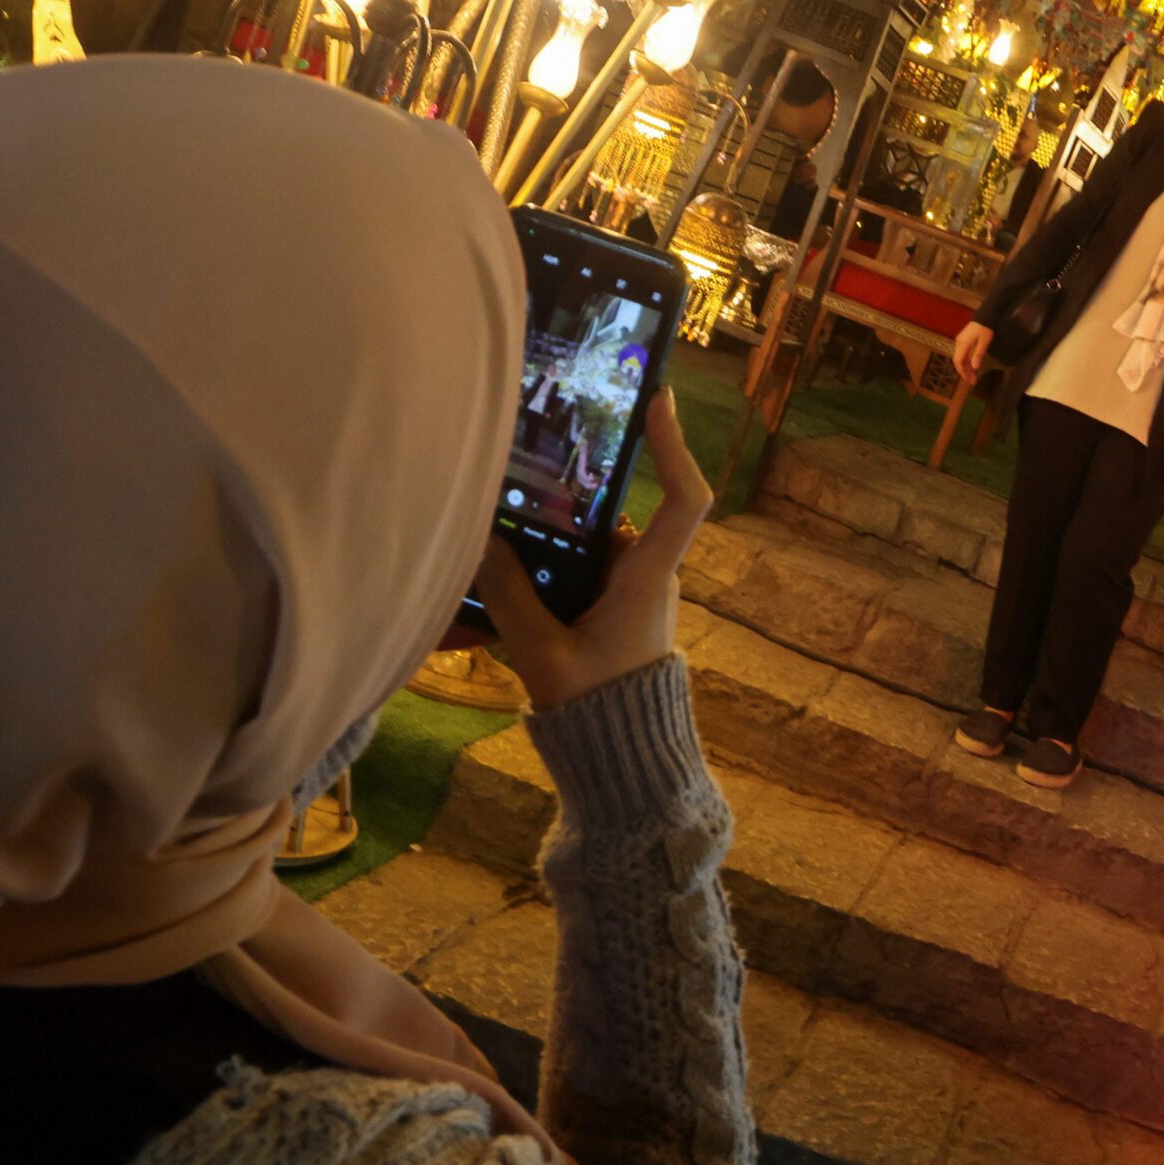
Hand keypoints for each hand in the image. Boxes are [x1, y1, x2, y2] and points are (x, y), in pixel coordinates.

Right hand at [476, 389, 712, 710]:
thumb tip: (478, 539)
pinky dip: (553, 558)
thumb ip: (511, 595)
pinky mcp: (617, 609)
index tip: (656, 400)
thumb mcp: (542, 654)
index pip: (685, 500)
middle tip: (527, 454)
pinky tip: (504, 556)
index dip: (675, 446)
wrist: (625, 763)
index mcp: (648, 579)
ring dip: (556, 528)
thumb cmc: (597, 710)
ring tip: (500, 504)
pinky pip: (587, 567)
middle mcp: (650, 576)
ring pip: (596, 541)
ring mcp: (636, 592)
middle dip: (576, 487)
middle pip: (619, 512)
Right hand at [954, 320, 994, 384]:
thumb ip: (978, 355)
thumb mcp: (984, 342)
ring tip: (973, 377)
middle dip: (964, 372)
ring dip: (966, 367)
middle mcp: (959, 343)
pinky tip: (972, 367)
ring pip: (961, 358)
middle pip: (958, 361)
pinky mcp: (964, 340)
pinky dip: (967, 361)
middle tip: (972, 381)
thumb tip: (975, 368)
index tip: (968, 380)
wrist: (985, 316)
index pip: (958, 361)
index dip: (962, 372)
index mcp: (962, 344)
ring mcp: (961, 341)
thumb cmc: (985, 329)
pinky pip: (963, 353)